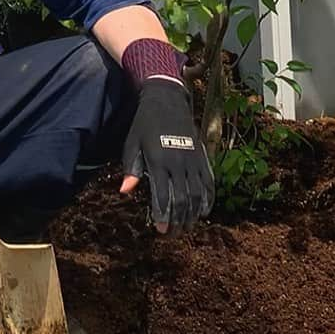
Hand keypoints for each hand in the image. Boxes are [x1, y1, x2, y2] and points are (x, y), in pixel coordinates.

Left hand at [120, 77, 214, 233]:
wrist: (166, 100)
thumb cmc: (144, 124)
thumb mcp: (132, 143)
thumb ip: (131, 168)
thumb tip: (126, 191)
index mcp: (158, 160)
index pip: (163, 195)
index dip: (162, 215)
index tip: (160, 229)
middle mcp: (178, 162)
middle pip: (182, 200)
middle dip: (177, 220)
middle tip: (171, 233)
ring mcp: (193, 159)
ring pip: (197, 195)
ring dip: (192, 214)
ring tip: (185, 227)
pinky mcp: (202, 156)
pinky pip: (209, 183)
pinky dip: (208, 200)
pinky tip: (202, 212)